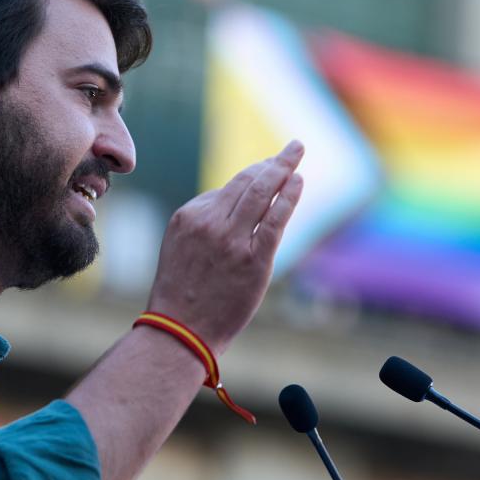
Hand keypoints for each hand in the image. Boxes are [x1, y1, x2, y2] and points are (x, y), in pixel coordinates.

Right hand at [146, 140, 304, 353]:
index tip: (269, 171)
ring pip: (261, 193)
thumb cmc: (182, 295)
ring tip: (297, 153)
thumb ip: (206, 226)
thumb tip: (239, 207)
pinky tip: (298, 182)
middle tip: (292, 148)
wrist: (181, 330)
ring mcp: (232, 240)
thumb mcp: (181, 248)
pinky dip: (289, 196)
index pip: (227, 189)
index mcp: (188, 217)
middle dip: (273, 162)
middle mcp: (209, 223)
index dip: (253, 177)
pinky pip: (275, 218)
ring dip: (283, 169)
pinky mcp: (253, 259)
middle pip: (247, 182)